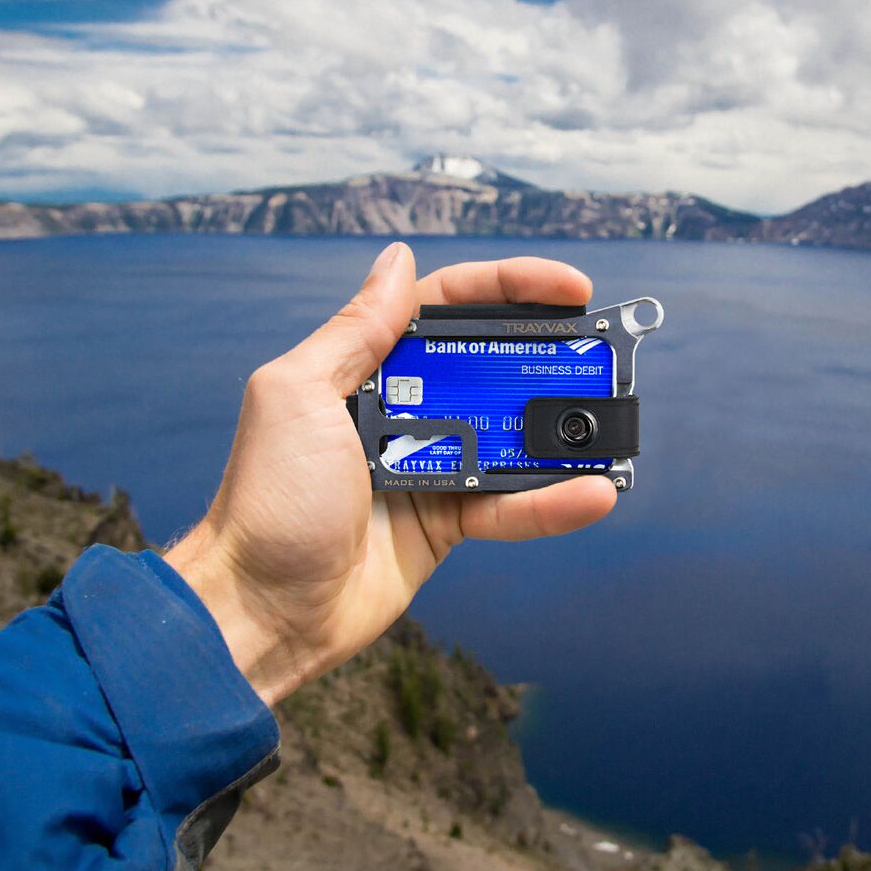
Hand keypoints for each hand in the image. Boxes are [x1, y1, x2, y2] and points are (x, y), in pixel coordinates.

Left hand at [164, 242, 618, 705]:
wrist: (259, 609)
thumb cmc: (266, 500)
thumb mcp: (297, 394)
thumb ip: (355, 330)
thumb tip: (397, 260)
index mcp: (361, 369)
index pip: (446, 309)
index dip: (508, 289)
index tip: (569, 288)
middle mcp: (400, 411)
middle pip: (490, 367)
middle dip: (550, 355)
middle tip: (605, 351)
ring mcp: (429, 468)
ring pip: (511, 438)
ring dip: (562, 431)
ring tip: (611, 420)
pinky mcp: (447, 525)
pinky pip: (510, 508)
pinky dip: (552, 503)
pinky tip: (591, 493)